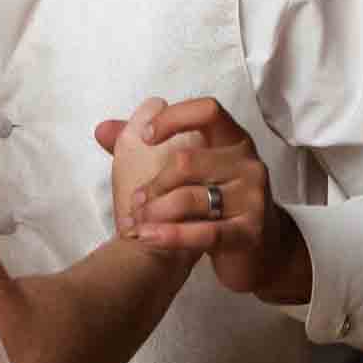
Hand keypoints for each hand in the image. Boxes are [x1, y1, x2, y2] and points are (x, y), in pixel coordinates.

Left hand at [97, 97, 311, 303]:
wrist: (261, 252)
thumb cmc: (217, 202)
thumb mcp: (190, 171)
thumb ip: (143, 148)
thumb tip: (101, 129)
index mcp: (234, 139)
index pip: (207, 110)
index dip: (173, 118)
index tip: (145, 137)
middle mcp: (249, 163)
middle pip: (187, 160)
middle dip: (153, 183)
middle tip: (134, 203)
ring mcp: (253, 198)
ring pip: (191, 197)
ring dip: (156, 211)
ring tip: (138, 224)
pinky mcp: (250, 233)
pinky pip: (205, 232)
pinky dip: (171, 235)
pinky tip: (149, 237)